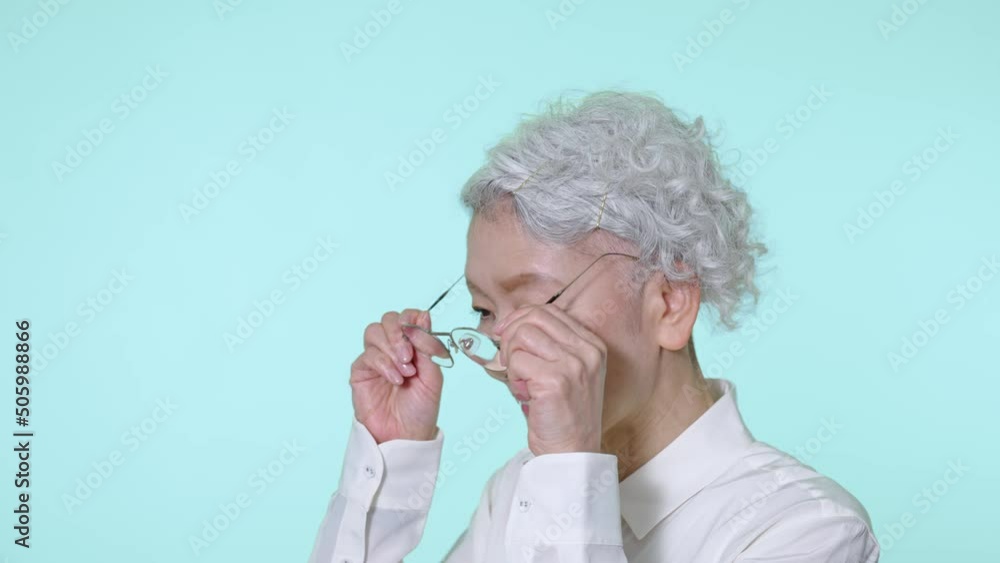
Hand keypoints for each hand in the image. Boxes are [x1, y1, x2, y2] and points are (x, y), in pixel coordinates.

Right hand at [350, 309, 449, 443]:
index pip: (408, 317)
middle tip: (408, 355)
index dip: (412, 318)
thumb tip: (424, 316)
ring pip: (374, 332)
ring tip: (405, 370)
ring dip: (391, 348)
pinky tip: (396, 380)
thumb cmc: (421, 409)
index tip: (421, 330)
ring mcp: (376, 358)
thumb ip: (428, 346)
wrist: (406, 435)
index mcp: (413, 345)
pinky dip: (384, 364)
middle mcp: (393, 348)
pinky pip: (367, 355)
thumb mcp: (433, 376)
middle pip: (388, 319)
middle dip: (399, 332)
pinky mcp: (361, 372)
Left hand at [495, 304, 606, 455]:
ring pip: (522, 335)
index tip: (504, 332)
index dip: (521, 318)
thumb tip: (512, 324)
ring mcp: (573, 365)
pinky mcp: (554, 382)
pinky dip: (512, 376)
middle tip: (508, 359)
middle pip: (534, 317)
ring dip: (511, 356)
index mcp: (592, 345)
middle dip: (511, 334)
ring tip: (520, 379)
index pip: (549, 311)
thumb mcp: (567, 372)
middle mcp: (587, 351)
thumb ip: (549, 346)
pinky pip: (516, 361)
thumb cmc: (563, 415)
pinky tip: (523, 393)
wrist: (572, 453)